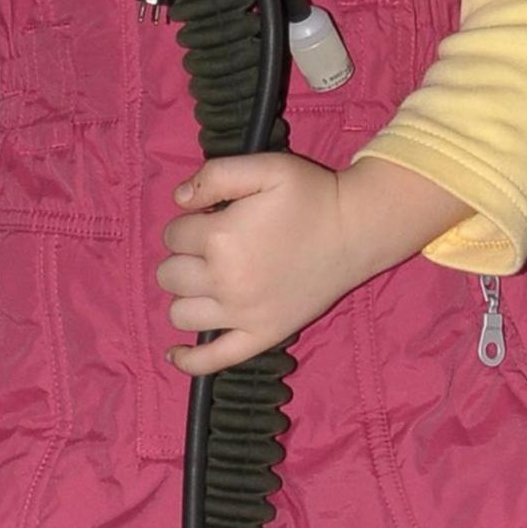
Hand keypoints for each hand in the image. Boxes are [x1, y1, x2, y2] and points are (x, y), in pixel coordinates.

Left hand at [156, 152, 360, 374]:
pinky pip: (212, 360)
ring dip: (186, 295)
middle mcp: (225, 281)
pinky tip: (176, 353)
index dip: (189, 222)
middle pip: (169, 274)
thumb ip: (215, 174)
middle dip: (183, 256)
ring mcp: (242, 315)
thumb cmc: (311, 195)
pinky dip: (188, 360)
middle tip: (213, 246)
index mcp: (220, 238)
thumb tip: (179, 199)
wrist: (357, 231)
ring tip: (209, 280)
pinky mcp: (262, 336)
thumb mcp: (265, 167)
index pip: (173, 234)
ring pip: (180, 313)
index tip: (214, 218)